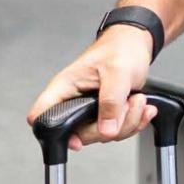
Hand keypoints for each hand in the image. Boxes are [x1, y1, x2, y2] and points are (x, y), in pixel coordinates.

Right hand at [25, 27, 157, 151]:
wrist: (136, 44)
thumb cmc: (120, 48)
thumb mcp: (117, 72)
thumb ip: (111, 102)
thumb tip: (106, 129)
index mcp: (66, 87)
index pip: (42, 115)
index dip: (51, 133)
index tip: (77, 139)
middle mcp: (74, 101)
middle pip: (81, 135)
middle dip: (112, 125)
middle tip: (128, 103)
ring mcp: (91, 110)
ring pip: (104, 135)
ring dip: (128, 121)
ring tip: (137, 99)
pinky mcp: (107, 114)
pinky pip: (118, 131)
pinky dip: (134, 122)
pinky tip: (141, 107)